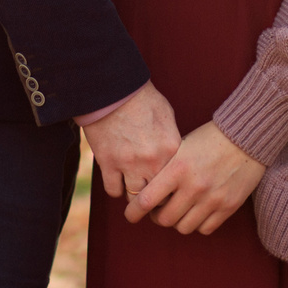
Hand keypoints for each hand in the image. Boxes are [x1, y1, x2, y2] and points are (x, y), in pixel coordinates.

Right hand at [80, 82, 179, 200]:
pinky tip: (118, 180)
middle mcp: (153, 160)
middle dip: (156, 198)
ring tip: (134, 188)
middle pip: (159, 196)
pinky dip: (116, 188)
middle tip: (152, 197)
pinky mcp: (108, 163)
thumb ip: (172, 142)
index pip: (178, 182)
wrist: (111, 88)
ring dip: (135, 195)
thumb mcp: (166, 116)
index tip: (169, 190)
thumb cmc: (141, 98)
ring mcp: (129, 163)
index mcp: (171, 147)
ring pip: (135, 197)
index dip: (173, 188)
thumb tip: (175, 161)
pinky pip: (114, 191)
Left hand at [127, 122, 263, 234]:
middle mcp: (194, 186)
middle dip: (156, 217)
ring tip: (177, 211)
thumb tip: (145, 193)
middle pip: (164, 219)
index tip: (131, 214)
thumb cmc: (209, 139)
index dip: (134, 211)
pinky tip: (196, 212)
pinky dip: (197, 224)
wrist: (246, 138)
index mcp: (178, 168)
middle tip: (157, 211)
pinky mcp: (228, 206)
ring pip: (183, 227)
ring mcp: (212, 199)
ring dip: (177, 222)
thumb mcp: (181, 148)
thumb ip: (164, 170)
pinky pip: (205, 229)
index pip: (146, 200)